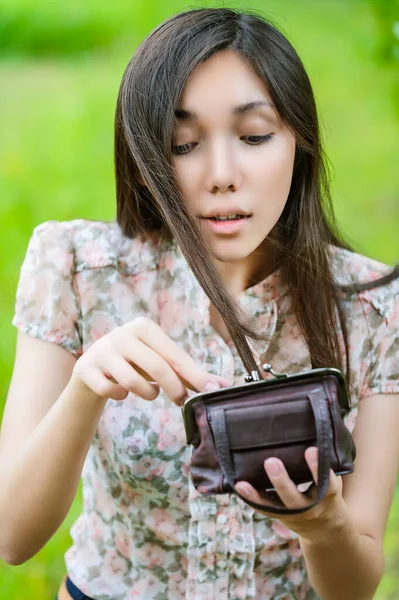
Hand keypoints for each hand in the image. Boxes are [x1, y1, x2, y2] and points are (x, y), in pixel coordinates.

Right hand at [72, 316, 228, 404]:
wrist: (93, 368)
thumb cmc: (136, 363)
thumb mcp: (160, 362)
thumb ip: (189, 372)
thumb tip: (223, 385)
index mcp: (143, 327)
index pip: (174, 354)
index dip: (193, 375)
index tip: (210, 391)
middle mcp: (122, 334)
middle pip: (156, 366)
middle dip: (174, 388)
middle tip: (182, 400)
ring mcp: (102, 350)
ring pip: (132, 381)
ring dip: (146, 393)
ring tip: (150, 392)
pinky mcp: (87, 369)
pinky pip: (110, 390)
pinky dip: (120, 396)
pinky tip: (121, 392)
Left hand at [235, 447, 345, 541]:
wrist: (325, 529)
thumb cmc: (328, 494)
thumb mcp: (334, 481)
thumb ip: (326, 461)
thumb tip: (319, 426)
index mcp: (328, 497)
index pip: (326, 482)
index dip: (318, 467)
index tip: (311, 449)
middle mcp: (311, 509)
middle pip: (294, 498)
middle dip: (281, 481)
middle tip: (271, 462)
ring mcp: (293, 516)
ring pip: (274, 507)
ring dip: (257, 496)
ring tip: (242, 483)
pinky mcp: (280, 518)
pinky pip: (264, 510)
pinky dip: (251, 499)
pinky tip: (239, 487)